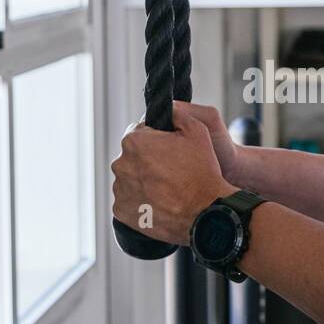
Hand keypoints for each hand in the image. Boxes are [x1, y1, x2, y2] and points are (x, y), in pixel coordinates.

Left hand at [111, 104, 234, 245]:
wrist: (204, 212)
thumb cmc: (202, 172)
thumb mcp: (197, 130)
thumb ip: (176, 114)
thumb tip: (166, 111)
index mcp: (134, 141)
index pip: (139, 132)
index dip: (156, 139)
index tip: (169, 150)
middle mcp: (121, 164)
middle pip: (132, 156)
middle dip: (148, 160)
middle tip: (170, 171)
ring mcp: (119, 189)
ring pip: (130, 178)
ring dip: (143, 180)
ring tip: (166, 188)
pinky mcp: (121, 211)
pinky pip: (128, 200)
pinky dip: (140, 200)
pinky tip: (159, 201)